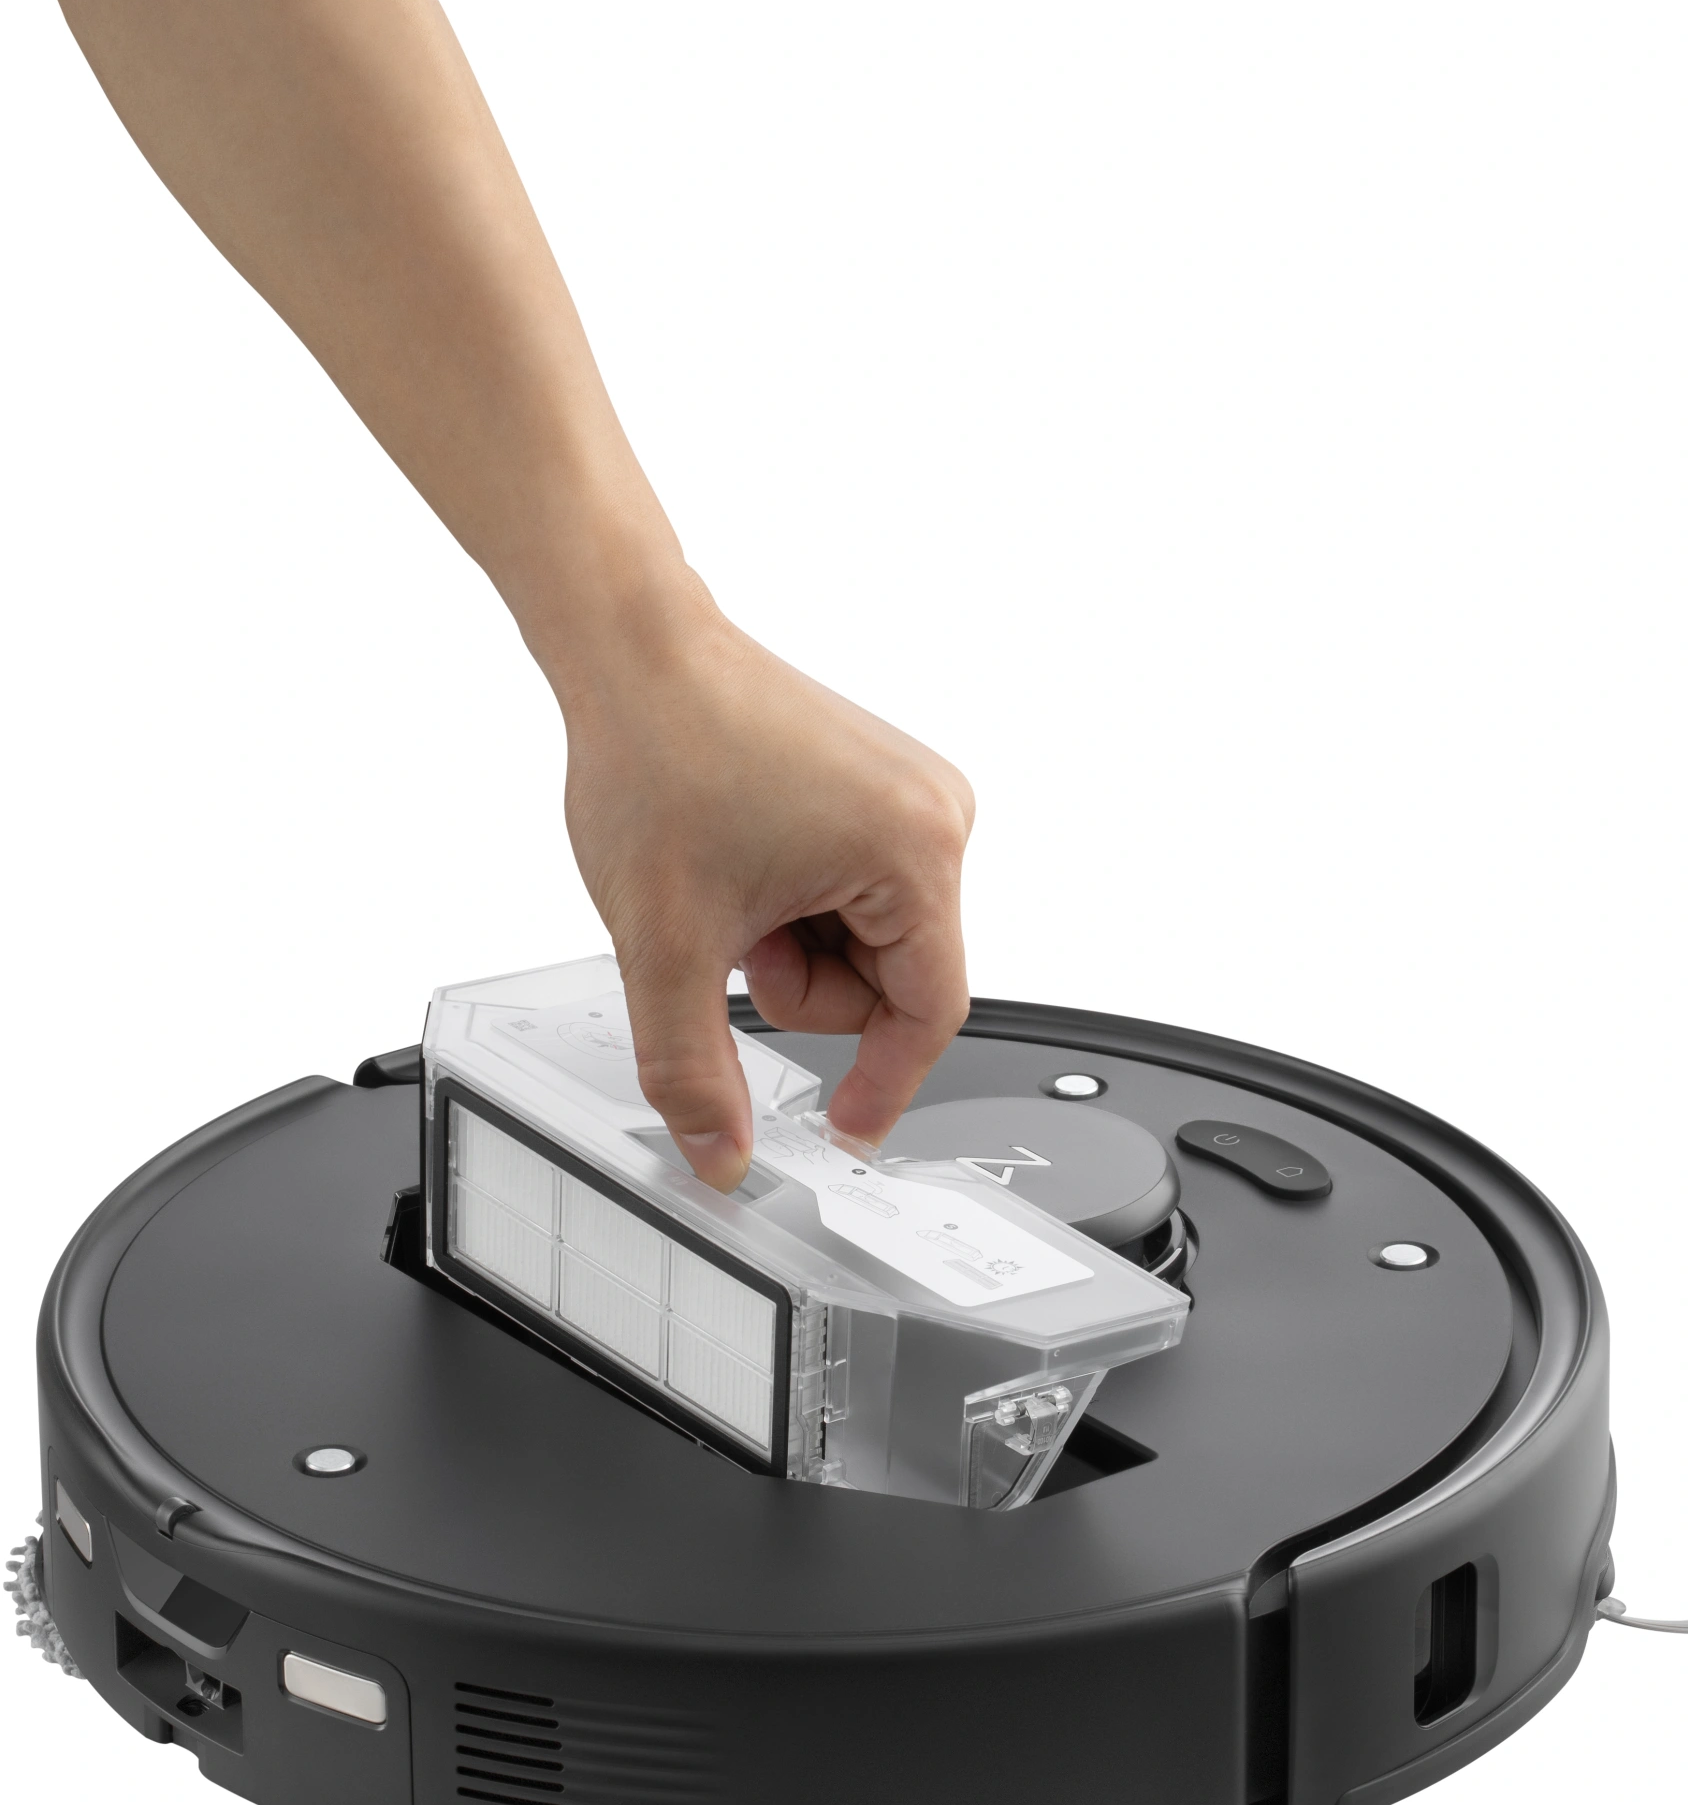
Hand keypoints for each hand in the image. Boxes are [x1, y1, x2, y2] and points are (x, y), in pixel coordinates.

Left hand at [551, 570, 973, 1190]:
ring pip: (869, 942)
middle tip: (732, 934)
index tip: (841, 1130)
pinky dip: (799, 903)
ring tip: (733, 884)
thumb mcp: (664, 945)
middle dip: (801, 982)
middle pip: (892, 981)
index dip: (879, 1085)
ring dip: (795, 943)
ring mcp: (914, 796)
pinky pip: (858, 893)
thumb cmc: (660, 751)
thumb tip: (721, 1153)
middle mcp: (937, 815)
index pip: (927, 1015)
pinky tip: (748, 859)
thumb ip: (693, 1072)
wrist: (633, 650)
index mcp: (917, 848)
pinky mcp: (884, 786)